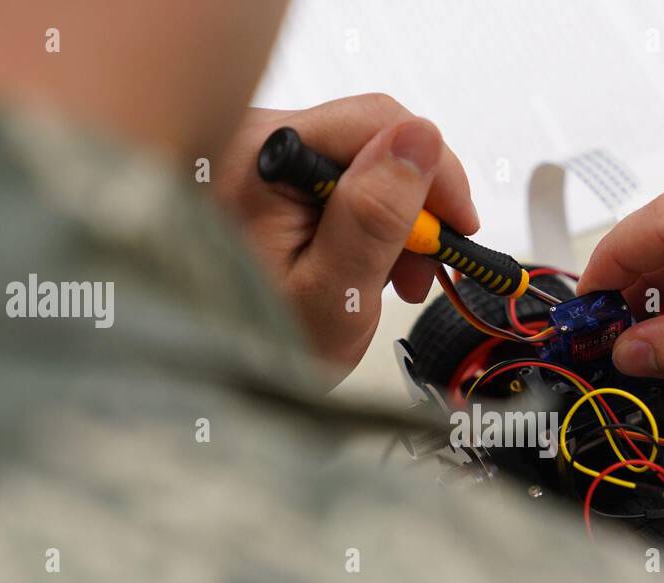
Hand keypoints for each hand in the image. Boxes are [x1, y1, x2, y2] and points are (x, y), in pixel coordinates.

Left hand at [216, 96, 478, 385]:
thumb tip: (421, 139)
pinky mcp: (264, 178)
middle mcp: (252, 142)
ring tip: (396, 281)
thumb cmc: (258, 347)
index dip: (435, 172)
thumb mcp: (333, 293)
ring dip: (394, 218)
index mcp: (263, 162)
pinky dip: (363, 221)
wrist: (203, 378)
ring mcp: (256, 158)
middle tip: (427, 270)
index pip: (377, 123)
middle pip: (370, 138)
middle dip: (416, 203)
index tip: (461, 230)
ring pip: (360, 161)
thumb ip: (375, 216)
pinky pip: (335, 179)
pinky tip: (365, 264)